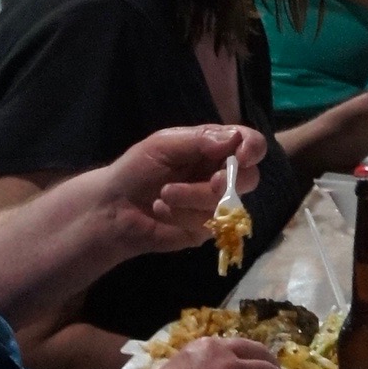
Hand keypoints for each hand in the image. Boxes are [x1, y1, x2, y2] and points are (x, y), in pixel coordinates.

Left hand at [90, 124, 271, 256]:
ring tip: (163, 196)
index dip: (253, 148)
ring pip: (227, 204)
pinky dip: (184, 216)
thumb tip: (233, 139)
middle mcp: (220, 174)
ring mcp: (215, 204)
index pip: (250, 143)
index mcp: (214, 147)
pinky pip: (209, 224)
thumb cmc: (136, 169)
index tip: (242, 156)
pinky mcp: (206, 229)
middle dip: (229, 181)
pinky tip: (163, 211)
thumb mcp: (162, 145)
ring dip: (193, 198)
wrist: (114, 208)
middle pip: (250, 177)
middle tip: (212, 182)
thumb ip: (199, 139)